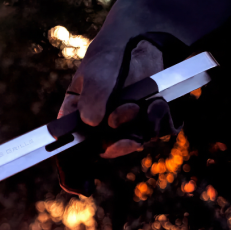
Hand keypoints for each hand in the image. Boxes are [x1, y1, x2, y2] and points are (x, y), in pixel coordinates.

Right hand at [56, 38, 179, 195]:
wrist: (139, 42)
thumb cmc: (107, 60)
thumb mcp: (93, 75)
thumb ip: (92, 97)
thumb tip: (93, 123)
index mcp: (78, 122)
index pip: (69, 154)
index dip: (72, 175)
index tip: (82, 187)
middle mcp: (103, 130)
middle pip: (108, 152)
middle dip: (119, 144)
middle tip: (124, 124)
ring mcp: (130, 128)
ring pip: (138, 142)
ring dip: (141, 125)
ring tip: (139, 103)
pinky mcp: (153, 121)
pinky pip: (160, 132)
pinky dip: (160, 119)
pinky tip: (157, 102)